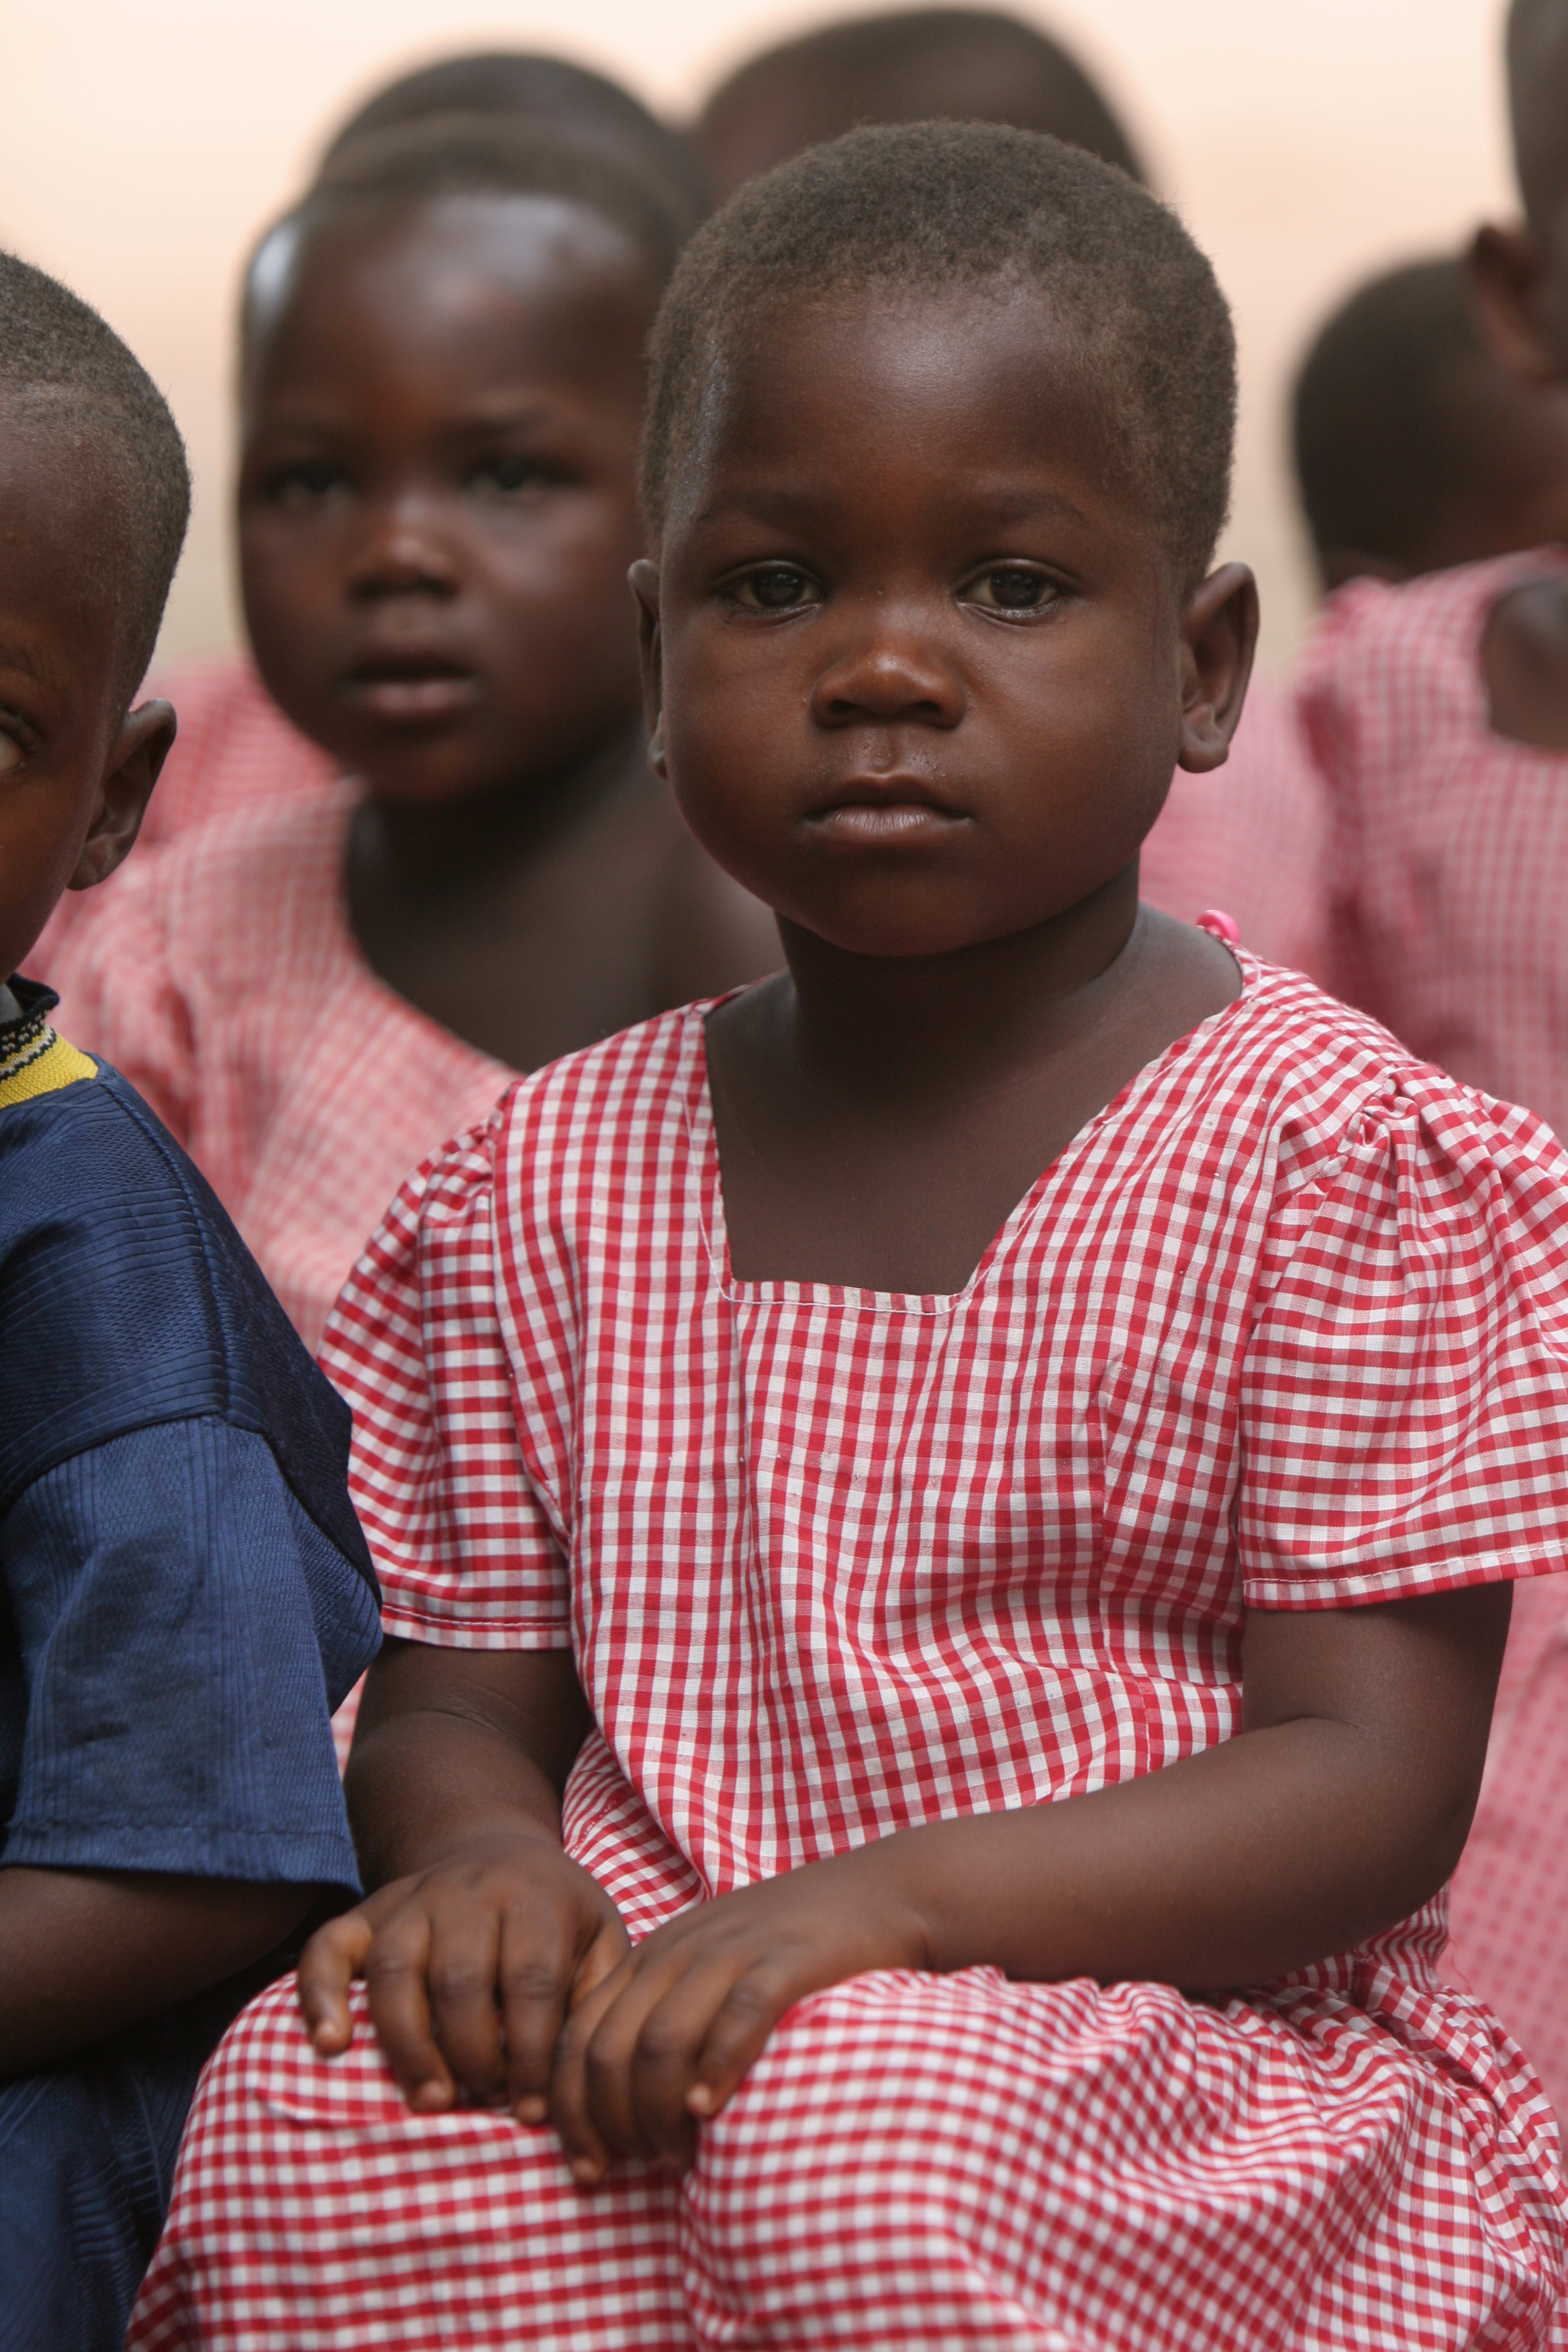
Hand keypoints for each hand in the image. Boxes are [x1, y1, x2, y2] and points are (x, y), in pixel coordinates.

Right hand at [296, 1830, 628, 2120]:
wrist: (498, 1850)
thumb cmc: (555, 1916)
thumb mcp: (598, 1939)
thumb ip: (596, 1998)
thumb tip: (585, 2081)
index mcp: (532, 1898)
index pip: (530, 1981)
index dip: (530, 2052)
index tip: (532, 2107)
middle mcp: (468, 1891)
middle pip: (461, 1978)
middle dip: (473, 2053)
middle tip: (484, 2101)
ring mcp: (411, 1900)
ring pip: (395, 1968)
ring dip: (408, 2042)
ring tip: (431, 2098)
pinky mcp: (366, 1913)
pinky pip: (328, 1948)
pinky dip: (320, 1995)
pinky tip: (331, 2044)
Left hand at [549, 1847, 926, 2181]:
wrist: (877, 1891)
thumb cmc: (788, 1947)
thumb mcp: (708, 1969)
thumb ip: (665, 2016)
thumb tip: (621, 2109)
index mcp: (651, 1956)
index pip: (578, 2036)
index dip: (570, 2111)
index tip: (588, 2167)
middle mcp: (678, 1952)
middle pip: (608, 2049)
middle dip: (613, 2123)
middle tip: (646, 2163)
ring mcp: (731, 1954)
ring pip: (660, 2041)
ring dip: (658, 2113)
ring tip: (680, 2154)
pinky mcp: (785, 1963)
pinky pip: (736, 2018)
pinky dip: (715, 2069)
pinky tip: (710, 2109)